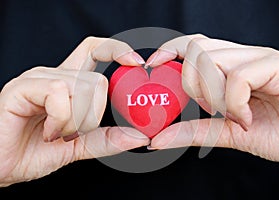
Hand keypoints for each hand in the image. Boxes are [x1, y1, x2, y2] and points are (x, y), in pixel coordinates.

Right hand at [0, 37, 148, 186]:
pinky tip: (46, 132)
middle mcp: (55, 75)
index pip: (95, 50)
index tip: (136, 63)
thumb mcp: (79, 146)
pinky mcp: (22, 87)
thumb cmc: (34, 152)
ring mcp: (38, 78)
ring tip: (56, 133)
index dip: (116, 50)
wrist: (1, 167)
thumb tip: (138, 136)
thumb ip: (106, 139)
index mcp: (69, 83)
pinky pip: (60, 94)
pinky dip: (59, 120)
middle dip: (94, 115)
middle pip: (98, 80)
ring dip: (75, 122)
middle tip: (73, 132)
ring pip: (83, 88)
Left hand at [146, 34, 278, 163]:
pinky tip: (247, 117)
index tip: (152, 65)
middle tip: (210, 108)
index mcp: (232, 65)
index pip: (193, 45)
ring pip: (212, 60)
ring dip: (214, 95)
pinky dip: (234, 103)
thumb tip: (157, 138)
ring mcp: (260, 57)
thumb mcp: (226, 133)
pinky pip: (237, 77)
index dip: (170, 50)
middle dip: (191, 83)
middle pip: (196, 49)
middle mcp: (244, 55)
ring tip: (234, 114)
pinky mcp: (276, 65)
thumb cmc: (276, 133)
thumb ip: (193, 131)